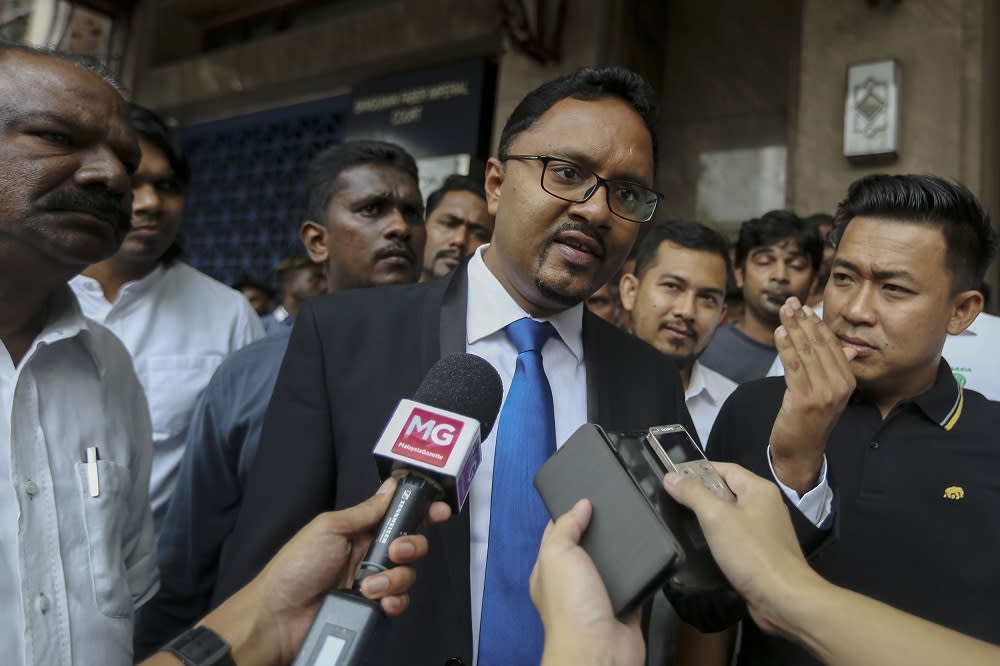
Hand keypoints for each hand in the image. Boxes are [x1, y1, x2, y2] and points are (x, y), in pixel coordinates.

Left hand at [203, 477, 451, 665]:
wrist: (277, 617)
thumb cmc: (296, 566)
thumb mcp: (330, 528)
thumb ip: (365, 511)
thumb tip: (392, 486)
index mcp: (359, 531)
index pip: (398, 516)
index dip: (421, 512)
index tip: (439, 510)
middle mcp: (370, 555)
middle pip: (411, 545)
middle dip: (411, 545)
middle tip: (395, 551)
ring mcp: (373, 583)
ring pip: (407, 575)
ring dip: (394, 578)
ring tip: (368, 586)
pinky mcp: (373, 610)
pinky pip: (399, 602)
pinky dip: (393, 601)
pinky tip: (378, 603)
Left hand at [530, 499, 644, 665]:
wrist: (599, 649)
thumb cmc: (570, 604)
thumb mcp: (557, 555)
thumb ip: (566, 527)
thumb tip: (581, 504)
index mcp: (549, 571)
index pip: (557, 535)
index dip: (568, 515)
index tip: (586, 495)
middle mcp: (573, 584)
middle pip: (588, 548)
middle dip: (600, 530)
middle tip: (619, 506)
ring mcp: (600, 595)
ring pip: (613, 564)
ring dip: (624, 550)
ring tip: (638, 524)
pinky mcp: (626, 606)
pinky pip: (637, 583)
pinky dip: (644, 571)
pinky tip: (652, 552)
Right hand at [662, 463, 824, 634]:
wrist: (784, 598)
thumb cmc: (751, 552)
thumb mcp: (716, 517)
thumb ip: (693, 493)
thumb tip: (671, 476)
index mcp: (759, 489)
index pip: (725, 468)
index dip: (698, 470)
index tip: (673, 477)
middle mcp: (766, 505)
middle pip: (728, 491)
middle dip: (701, 494)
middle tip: (672, 500)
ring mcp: (766, 530)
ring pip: (731, 515)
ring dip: (708, 518)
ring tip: (681, 521)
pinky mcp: (763, 553)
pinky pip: (736, 536)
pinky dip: (719, 537)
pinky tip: (702, 546)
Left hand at [770, 297, 855, 491]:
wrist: (801, 451)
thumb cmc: (810, 420)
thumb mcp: (829, 393)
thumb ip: (836, 369)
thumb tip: (850, 349)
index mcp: (848, 381)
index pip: (832, 344)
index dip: (817, 323)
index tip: (805, 306)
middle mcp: (840, 386)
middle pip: (820, 344)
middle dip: (803, 320)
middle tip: (790, 302)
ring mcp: (824, 393)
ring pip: (807, 352)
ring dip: (793, 328)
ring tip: (783, 311)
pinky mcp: (805, 400)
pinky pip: (794, 367)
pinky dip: (786, 347)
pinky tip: (779, 333)